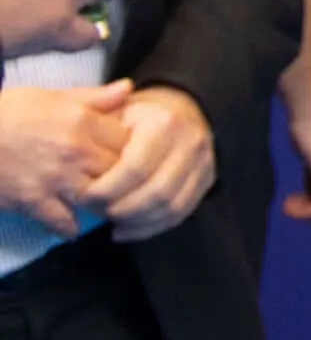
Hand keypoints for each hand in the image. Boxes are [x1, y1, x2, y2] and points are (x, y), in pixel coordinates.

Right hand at [0, 87, 124, 231]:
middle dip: (123, 177)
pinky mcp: (33, 202)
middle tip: (122, 182)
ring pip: (99, 199)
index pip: (130, 140)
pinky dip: (70, 227)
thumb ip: (93, 97)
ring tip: (102, 204)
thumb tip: (129, 88)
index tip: (130, 153)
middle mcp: (74, 151)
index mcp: (81, 122)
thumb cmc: (6, 113)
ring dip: (103, 203)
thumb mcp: (50, 96)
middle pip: (120, 171)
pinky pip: (64, 223)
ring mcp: (55, 179)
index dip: (134, 148)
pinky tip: (72, 224)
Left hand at [86, 85, 211, 240]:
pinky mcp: (207, 180)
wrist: (181, 110)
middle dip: (122, 208)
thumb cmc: (136, 116)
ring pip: (171, 206)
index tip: (84, 197)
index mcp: (164, 123)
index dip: (108, 188)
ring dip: (137, 221)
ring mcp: (203, 163)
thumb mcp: (114, 110)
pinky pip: (181, 213)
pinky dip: (151, 227)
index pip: (135, 167)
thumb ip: (94, 132)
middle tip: (96, 211)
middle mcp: (190, 142)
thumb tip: (75, 161)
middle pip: (156, 191)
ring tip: (111, 221)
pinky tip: (125, 229)